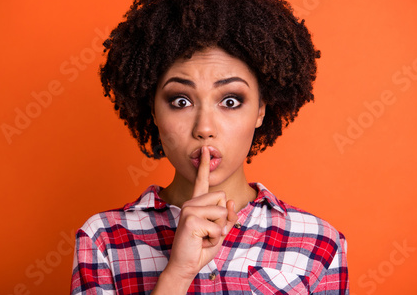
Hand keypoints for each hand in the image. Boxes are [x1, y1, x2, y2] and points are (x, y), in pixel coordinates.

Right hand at [161, 146, 237, 287]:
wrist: (186, 266)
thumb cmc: (201, 248)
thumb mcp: (220, 231)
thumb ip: (227, 217)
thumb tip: (230, 200)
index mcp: (197, 203)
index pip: (202, 181)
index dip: (204, 165)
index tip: (206, 149)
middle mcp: (191, 203)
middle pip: (222, 197)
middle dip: (223, 218)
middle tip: (209, 232)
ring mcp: (189, 209)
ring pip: (221, 211)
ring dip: (219, 230)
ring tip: (205, 238)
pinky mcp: (190, 219)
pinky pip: (217, 226)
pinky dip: (214, 238)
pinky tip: (202, 242)